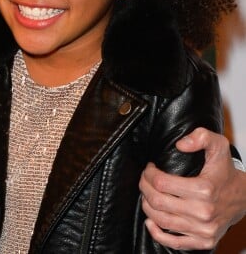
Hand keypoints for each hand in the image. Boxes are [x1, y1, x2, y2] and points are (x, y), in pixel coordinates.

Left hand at [140, 127, 245, 249]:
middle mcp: (204, 213)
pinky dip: (157, 232)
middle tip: (145, 179)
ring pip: (161, 220)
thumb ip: (200, 137)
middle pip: (157, 201)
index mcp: (204, 189)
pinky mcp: (203, 242)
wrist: (244, 197)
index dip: (149, 173)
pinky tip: (151, 220)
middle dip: (144, 186)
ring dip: (147, 205)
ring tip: (148, 194)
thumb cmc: (225, 170)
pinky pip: (173, 242)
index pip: (160, 182)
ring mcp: (203, 230)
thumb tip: (180, 144)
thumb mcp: (218, 145)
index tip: (150, 167)